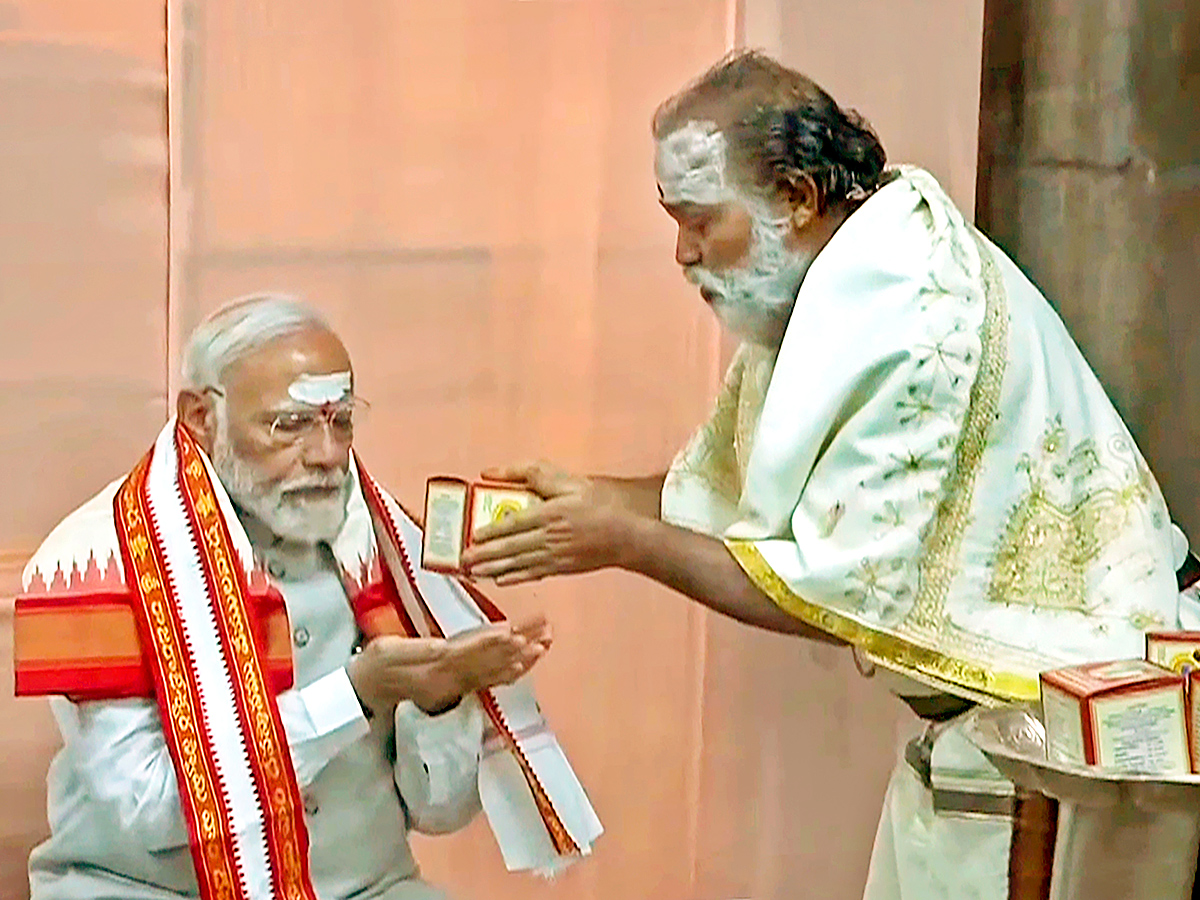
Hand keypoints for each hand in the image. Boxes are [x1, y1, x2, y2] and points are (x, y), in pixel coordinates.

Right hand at [348, 615, 551, 715]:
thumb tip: (443, 647)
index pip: (471, 651)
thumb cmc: (375, 664)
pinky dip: (506, 674)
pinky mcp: (456, 686)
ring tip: (543, 647)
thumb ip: (417, 650)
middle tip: (544, 634)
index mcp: (436, 665)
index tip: (515, 631)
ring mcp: (456, 685)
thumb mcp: (388, 651)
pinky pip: (487, 681)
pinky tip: (523, 668)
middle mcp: (452, 678)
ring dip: (520, 659)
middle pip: (490, 660)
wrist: (367, 690)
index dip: (493, 641)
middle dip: (519, 647)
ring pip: (493, 672)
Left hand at [462, 462, 638, 584]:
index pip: (512, 524)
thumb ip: (532, 474)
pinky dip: (515, 577)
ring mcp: (555, 556)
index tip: (472, 536)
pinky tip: (500, 580)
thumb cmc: (599, 506)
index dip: (489, 532)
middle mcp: (549, 537)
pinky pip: (533, 573)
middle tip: (462, 560)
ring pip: (518, 564)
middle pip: (510, 548)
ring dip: (493, 569)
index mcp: (549, 514)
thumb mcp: (569, 482)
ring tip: (473, 572)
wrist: (627, 537)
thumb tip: (494, 473)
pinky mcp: (562, 568)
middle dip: (484, 555)